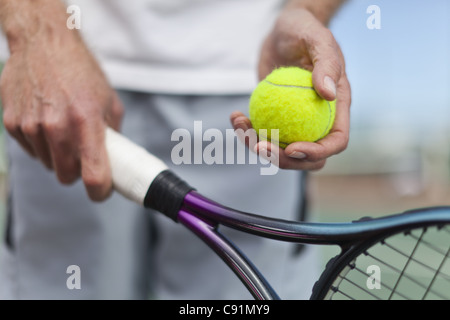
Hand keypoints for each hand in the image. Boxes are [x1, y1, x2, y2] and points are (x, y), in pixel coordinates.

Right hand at [0, 23, 122, 200]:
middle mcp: (57, 127)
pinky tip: (46, 121)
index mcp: (86, 121)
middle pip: (67, 176)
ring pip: (49, 164)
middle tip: (82, 153)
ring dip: (58, 156)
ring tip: (63, 129)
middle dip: (77, 170)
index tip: (101, 192)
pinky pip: (31, 150)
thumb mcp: (109, 100)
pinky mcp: (13, 123)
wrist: (43, 42)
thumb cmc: (80, 70)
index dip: (99, 192)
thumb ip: (113, 133)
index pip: (94, 176)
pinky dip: (41, 144)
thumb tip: (116, 158)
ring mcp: (32, 126)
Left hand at [231, 7, 350, 170]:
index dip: (317, 152)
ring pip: (279, 149)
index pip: (335, 141)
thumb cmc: (305, 32)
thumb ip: (326, 65)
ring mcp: (295, 120)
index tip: (292, 148)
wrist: (283, 29)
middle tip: (258, 146)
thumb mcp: (319, 40)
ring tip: (240, 123)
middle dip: (282, 159)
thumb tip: (329, 94)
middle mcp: (317, 119)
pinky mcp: (274, 116)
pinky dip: (246, 129)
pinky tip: (235, 115)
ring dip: (257, 145)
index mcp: (335, 108)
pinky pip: (261, 132)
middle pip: (306, 156)